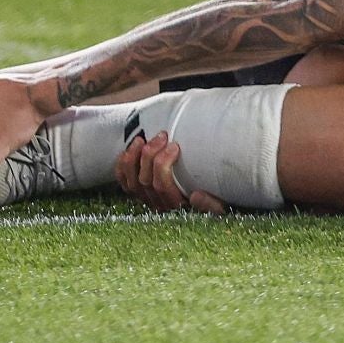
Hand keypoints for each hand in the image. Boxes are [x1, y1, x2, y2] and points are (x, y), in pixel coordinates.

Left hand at [113, 131, 227, 215]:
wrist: (209, 206)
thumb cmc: (216, 199)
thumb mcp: (220, 205)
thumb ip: (212, 204)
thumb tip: (196, 197)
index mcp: (178, 205)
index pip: (161, 185)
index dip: (163, 163)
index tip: (175, 146)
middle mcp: (160, 205)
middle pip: (145, 180)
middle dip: (150, 154)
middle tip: (162, 136)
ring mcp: (148, 200)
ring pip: (132, 180)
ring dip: (133, 157)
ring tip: (142, 139)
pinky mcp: (141, 194)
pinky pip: (124, 183)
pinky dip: (123, 167)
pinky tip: (128, 152)